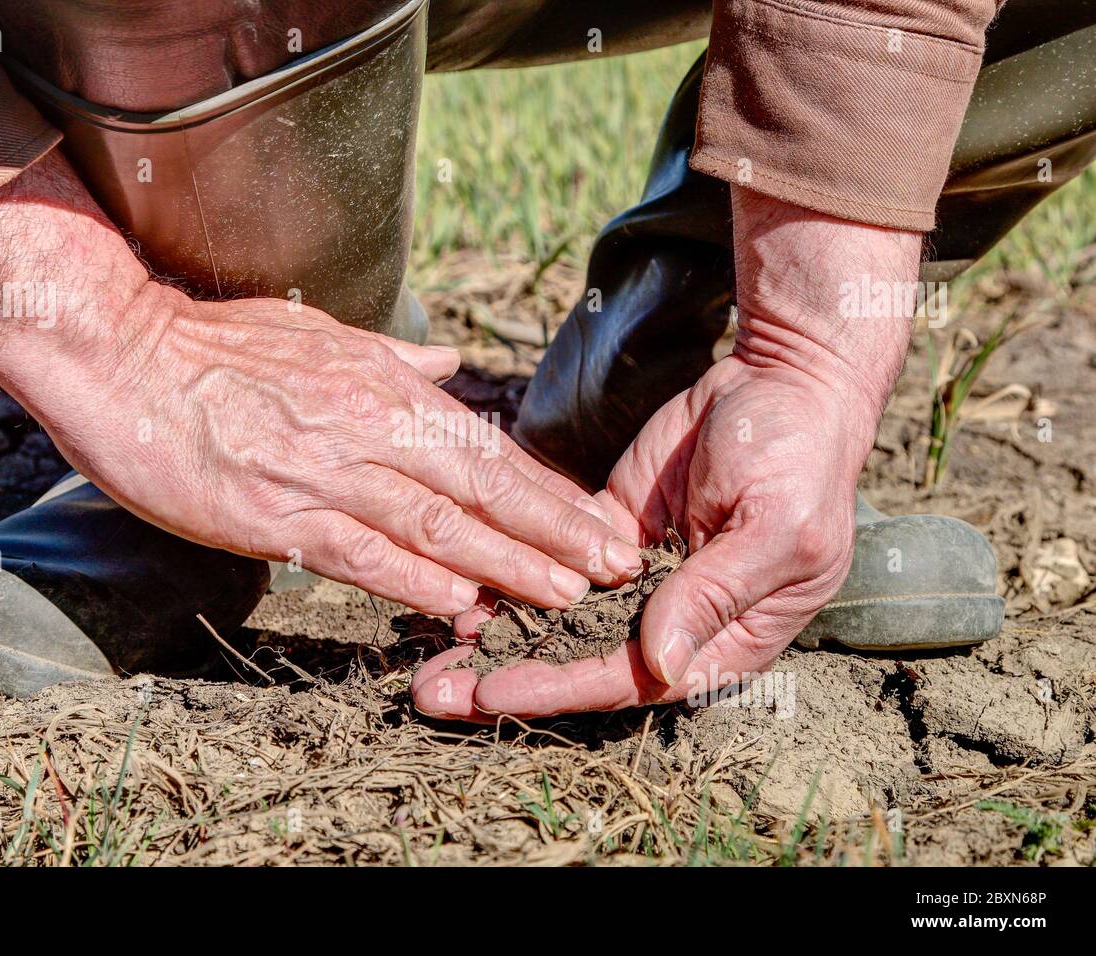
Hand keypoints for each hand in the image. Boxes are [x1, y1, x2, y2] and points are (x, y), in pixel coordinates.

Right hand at [0, 151, 641, 617]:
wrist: (121, 356)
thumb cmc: (216, 346)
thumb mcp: (319, 336)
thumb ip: (393, 361)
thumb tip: (450, 367)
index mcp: (383, 387)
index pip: (488, 448)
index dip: (550, 492)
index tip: (600, 522)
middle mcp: (366, 429)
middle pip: (479, 488)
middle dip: (554, 530)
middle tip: (616, 565)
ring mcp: (321, 473)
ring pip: (433, 525)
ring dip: (505, 563)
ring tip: (566, 593)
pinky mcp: (272, 514)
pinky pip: (357, 553)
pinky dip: (412, 581)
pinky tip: (460, 607)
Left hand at [413, 187, 919, 718]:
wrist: (783, 378)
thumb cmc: (800, 460)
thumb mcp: (773, 530)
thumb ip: (712, 596)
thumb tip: (659, 666)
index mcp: (725, 638)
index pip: (632, 681)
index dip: (561, 688)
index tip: (494, 693)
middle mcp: (673, 618)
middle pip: (582, 661)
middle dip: (507, 678)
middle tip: (431, 693)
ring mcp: (636, 576)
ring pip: (557, 617)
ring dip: (497, 636)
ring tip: (426, 657)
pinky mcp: (607, 530)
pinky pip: (549, 560)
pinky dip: (506, 575)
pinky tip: (457, 587)